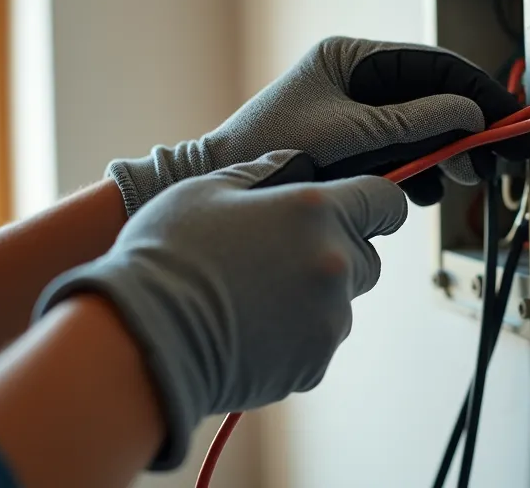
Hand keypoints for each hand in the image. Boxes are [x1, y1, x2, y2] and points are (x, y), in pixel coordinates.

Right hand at [33, 151, 404, 468]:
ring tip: (252, 297)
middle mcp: (335, 263)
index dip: (375, 202)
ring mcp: (328, 317)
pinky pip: (317, 341)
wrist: (143, 338)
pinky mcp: (314, 362)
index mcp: (314, 211)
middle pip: (368, 256)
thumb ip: (264, 174)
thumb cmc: (167, 254)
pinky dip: (293, 336)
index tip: (359, 209)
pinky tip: (247, 328)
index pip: (386, 201)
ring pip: (341, 302)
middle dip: (338, 253)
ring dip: (313, 297)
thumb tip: (295, 168)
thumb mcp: (206, 189)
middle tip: (281, 256)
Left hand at [107, 37, 529, 213]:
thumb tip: (471, 113)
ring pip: (421, 128)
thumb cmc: (272, 149)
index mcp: (353, 57)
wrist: (222, 185)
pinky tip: (421, 189)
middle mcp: (357, 77)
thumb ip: (414, 121)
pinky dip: (417, 169)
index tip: (510, 118)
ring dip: (442, 154)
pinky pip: (401, 151)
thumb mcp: (352, 134)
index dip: (478, 92)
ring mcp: (355, 110)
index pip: (434, 66)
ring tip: (455, 180)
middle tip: (493, 160)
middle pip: (432, 97)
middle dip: (465, 129)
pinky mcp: (352, 144)